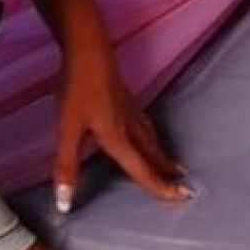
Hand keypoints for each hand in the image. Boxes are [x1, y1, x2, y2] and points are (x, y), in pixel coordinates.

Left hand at [52, 31, 191, 213]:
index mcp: (118, 137)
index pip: (142, 170)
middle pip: (152, 154)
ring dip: (161, 153)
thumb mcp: (67, 128)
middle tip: (184, 185)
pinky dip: (151, 134)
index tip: (182, 198)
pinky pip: (144, 122)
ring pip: (150, 136)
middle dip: (166, 171)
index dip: (160, 187)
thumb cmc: (77, 86)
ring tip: (170, 163)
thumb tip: (65, 203)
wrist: (87, 46)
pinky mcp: (124, 94)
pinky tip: (144, 129)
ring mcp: (129, 107)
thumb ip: (67, 165)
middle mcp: (129, 125)